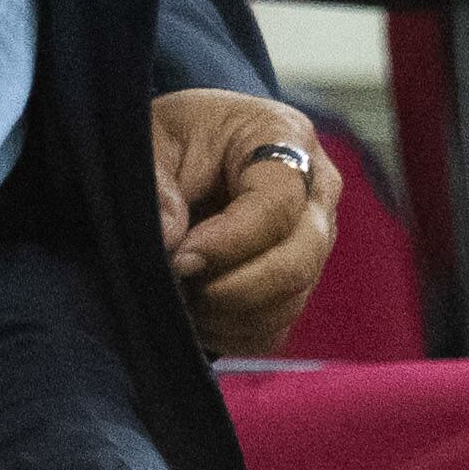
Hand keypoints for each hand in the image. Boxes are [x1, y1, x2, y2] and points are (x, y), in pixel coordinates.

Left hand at [151, 88, 340, 357]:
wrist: (189, 150)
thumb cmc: (175, 136)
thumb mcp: (153, 137)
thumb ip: (156, 182)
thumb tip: (170, 240)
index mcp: (284, 137)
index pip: (278, 204)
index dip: (230, 241)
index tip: (181, 258)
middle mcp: (316, 191)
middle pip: (299, 260)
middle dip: (234, 288)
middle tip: (179, 282)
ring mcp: (315, 241)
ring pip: (290, 301)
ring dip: (228, 313)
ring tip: (180, 294)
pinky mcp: (299, 281)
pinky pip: (277, 328)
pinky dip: (232, 333)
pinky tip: (195, 312)